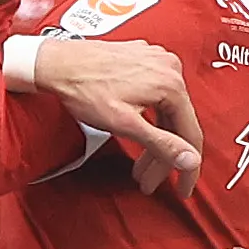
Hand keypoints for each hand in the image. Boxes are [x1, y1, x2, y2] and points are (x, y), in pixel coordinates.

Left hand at [29, 37, 204, 195]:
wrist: (58, 64)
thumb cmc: (83, 89)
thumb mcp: (125, 124)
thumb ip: (161, 144)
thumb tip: (190, 160)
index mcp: (171, 84)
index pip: (191, 135)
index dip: (187, 168)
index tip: (182, 189)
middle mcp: (169, 68)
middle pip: (177, 124)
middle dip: (162, 158)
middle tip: (148, 182)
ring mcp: (157, 61)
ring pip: (166, 112)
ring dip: (155, 141)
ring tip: (139, 166)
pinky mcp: (144, 60)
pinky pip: (157, 97)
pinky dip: (149, 120)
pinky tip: (139, 134)